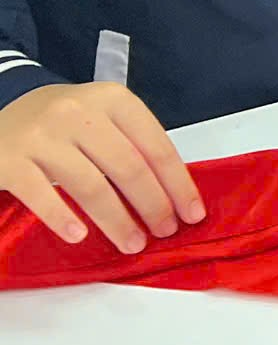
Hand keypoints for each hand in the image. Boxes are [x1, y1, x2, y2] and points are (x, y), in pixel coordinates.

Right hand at [0, 82, 202, 253]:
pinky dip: (63, 219)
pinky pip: (42, 196)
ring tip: (132, 243)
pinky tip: (80, 236)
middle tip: (165, 231)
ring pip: (91, 186)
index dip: (177, 183)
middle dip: (152, 205)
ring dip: (117, 221)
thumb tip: (171, 192)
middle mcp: (79, 112)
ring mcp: (43, 136)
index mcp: (112, 100)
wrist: (1, 110)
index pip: (156, 146)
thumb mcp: (101, 116)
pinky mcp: (10, 161)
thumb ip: (131, 143)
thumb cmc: (62, 121)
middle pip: (128, 167)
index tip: (191, 213)